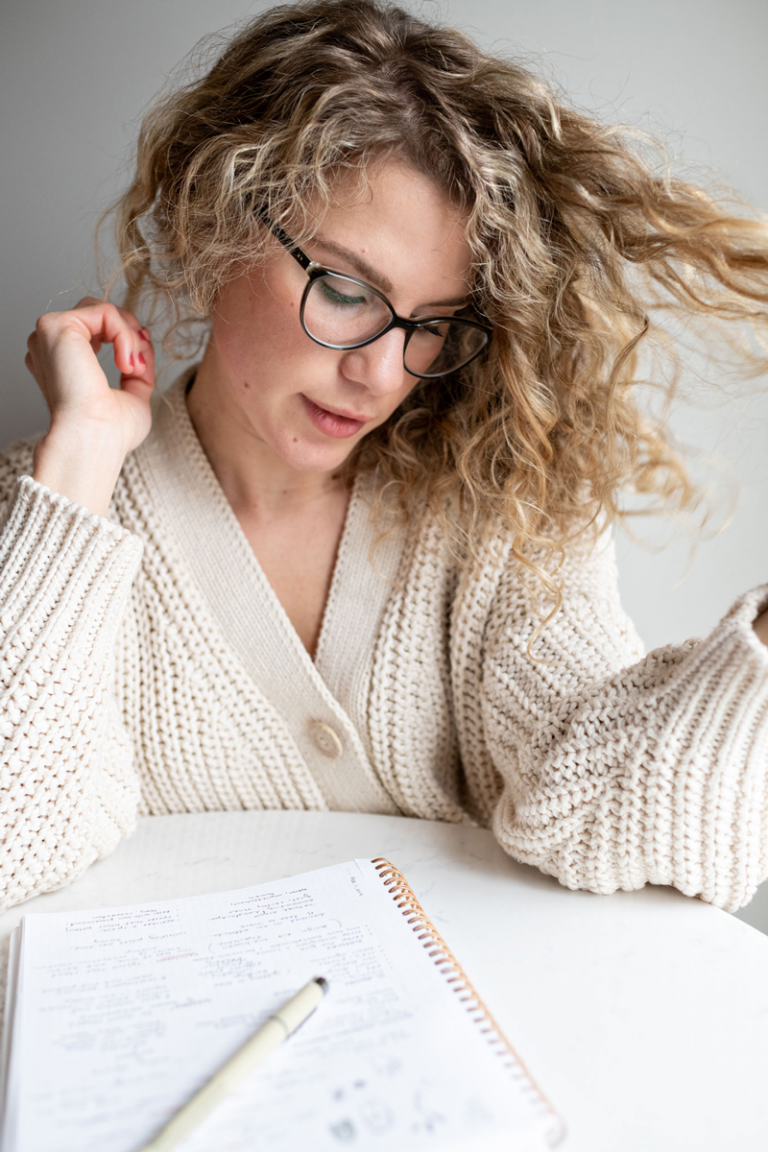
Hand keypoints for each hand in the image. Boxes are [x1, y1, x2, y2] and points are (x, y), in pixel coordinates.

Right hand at [26, 297, 154, 514]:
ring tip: (132, 368)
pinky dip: (125, 336)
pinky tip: (125, 364)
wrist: (95, 440)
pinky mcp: (56, 326)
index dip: (125, 339)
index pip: (96, 329)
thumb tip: (144, 340)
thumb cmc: (110, 432)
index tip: (140, 365)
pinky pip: (105, 311)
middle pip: (98, 313)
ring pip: (103, 310)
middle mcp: (49, 346)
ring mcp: (49, 335)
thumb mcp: (132, 394)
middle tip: (139, 366)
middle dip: (129, 334)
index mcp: (61, 361)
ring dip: (129, 336)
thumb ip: (136, 366)